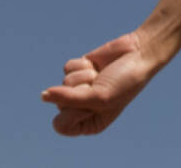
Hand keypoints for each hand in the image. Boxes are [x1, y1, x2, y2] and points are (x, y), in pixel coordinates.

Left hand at [40, 32, 161, 135]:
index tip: (91, 103)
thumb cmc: (124, 83)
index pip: (61, 124)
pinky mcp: (80, 70)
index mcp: (89, 124)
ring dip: (83, 76)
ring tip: (101, 75)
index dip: (72, 112)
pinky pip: (67, 68)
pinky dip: (82, 65)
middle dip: (80, 90)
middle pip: (59, 102)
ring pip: (63, 82)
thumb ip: (68, 99)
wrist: (137, 54)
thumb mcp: (98, 97)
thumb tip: (43, 95)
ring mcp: (80, 88)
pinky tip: (96, 65)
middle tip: (100, 85)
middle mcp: (82, 108)